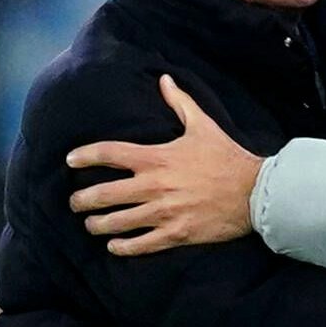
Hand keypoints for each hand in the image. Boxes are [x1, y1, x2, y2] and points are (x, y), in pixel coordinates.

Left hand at [69, 77, 260, 256]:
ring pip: (117, 223)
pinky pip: (141, 245)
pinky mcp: (176, 234)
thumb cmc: (228, 157)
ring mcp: (163, 213)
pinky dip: (122, 247)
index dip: (84, 156)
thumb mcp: (203, 126)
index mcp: (156, 158)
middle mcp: (154, 186)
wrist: (255, 192)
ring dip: (98, 225)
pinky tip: (114, 246)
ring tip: (91, 225)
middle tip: (74, 203)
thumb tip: (164, 79)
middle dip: (82, 201)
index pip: (109, 154)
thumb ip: (179, 103)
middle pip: (104, 194)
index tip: (70, 161)